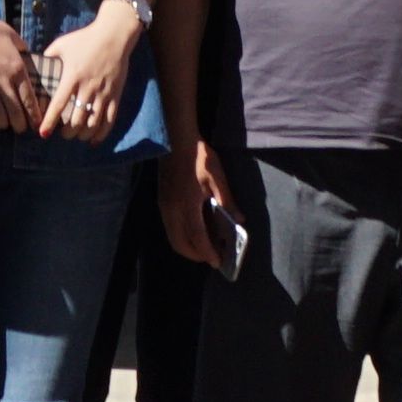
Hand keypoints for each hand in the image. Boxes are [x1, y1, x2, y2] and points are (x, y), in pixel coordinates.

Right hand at [0, 0, 38, 133]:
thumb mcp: (14, 38)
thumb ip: (23, 52)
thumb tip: (29, 60)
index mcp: (17, 70)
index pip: (29, 101)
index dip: (34, 116)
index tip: (37, 124)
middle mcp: (3, 83)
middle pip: (15, 114)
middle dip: (20, 125)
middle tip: (21, 127)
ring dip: (4, 123)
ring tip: (5, 122)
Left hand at [32, 1, 143, 139]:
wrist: (113, 35)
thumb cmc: (84, 39)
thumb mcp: (62, 44)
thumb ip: (48, 57)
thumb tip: (33, 67)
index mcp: (72, 76)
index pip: (59, 104)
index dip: (50, 121)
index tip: (43, 133)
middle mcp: (88, 87)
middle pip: (76, 120)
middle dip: (67, 132)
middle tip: (62, 133)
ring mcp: (103, 92)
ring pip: (92, 123)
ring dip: (82, 134)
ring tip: (75, 135)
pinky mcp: (115, 94)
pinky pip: (110, 120)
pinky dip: (101, 134)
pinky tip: (94, 140)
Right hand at [158, 137, 231, 270]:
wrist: (175, 139)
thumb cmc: (199, 157)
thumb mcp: (217, 177)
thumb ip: (228, 200)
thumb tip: (239, 220)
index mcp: (187, 205)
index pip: (197, 237)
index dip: (207, 252)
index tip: (217, 262)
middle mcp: (172, 211)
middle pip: (181, 243)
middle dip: (196, 255)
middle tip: (212, 257)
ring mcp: (164, 207)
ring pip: (173, 237)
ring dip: (187, 247)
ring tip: (204, 247)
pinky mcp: (162, 202)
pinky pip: (170, 228)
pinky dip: (181, 236)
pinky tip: (193, 231)